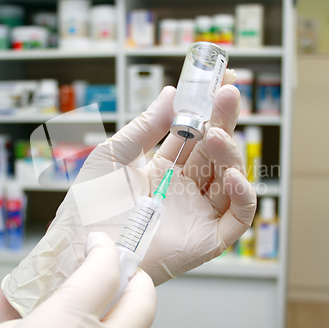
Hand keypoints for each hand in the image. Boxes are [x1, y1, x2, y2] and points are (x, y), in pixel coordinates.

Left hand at [2, 70, 255, 314]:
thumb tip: (171, 93)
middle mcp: (185, 188)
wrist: (84, 247)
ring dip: (229, 153)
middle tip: (228, 94)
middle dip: (224, 122)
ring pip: (230, 178)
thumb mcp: (115, 155)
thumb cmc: (92, 204)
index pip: (196, 135)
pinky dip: (244, 197)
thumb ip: (145, 126)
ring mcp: (198, 212)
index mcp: (164, 168)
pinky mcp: (207, 239)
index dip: (208, 109)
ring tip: (213, 136)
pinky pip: (238, 218)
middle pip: (216, 152)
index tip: (219, 80)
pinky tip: (233, 176)